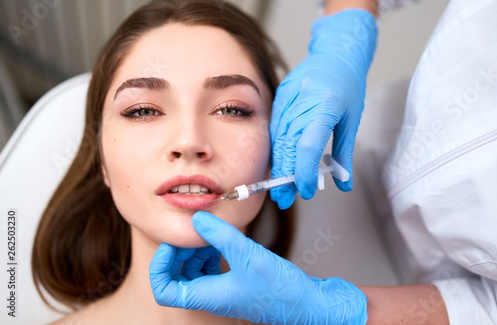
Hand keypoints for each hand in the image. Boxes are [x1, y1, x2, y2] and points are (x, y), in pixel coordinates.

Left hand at [150, 211, 366, 323]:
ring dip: (197, 250)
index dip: (160, 265)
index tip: (172, 243)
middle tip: (193, 232)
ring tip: (209, 233)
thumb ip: (220, 235)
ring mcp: (224, 291)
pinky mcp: (236, 283)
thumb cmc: (282, 290)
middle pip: (178, 277)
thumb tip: (197, 219)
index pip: (164, 289)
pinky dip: (212, 252)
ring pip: (195, 272)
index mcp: (207, 296)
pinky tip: (223, 239)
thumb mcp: (248, 255)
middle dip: (180, 252)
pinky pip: (212, 268)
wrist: (309, 303)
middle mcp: (212, 296)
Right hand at [270, 9, 376, 208]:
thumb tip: (344, 184)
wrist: (335, 53)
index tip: (305, 190)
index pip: (308, 146)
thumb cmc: (348, 86)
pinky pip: (275, 128)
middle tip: (284, 200)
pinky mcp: (280, 97)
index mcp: (325, 106)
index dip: (303, 171)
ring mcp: (288, 98)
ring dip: (278, 166)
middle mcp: (302, 102)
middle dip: (285, 176)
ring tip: (280, 188)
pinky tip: (278, 165)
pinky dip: (276, 149)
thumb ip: (345, 154)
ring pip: (278, 139)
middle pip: (288, 146)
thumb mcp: (352, 119)